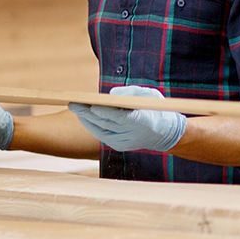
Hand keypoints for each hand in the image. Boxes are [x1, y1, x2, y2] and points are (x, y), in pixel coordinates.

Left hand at [69, 85, 186, 152]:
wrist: (165, 134)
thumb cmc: (155, 109)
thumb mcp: (149, 95)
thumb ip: (130, 92)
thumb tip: (110, 95)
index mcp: (143, 121)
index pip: (121, 118)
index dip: (105, 112)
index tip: (92, 104)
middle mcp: (133, 135)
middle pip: (107, 124)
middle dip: (89, 113)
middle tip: (74, 103)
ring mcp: (125, 142)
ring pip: (101, 130)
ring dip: (86, 119)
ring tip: (75, 107)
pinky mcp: (119, 146)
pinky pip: (101, 134)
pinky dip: (92, 125)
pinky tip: (84, 116)